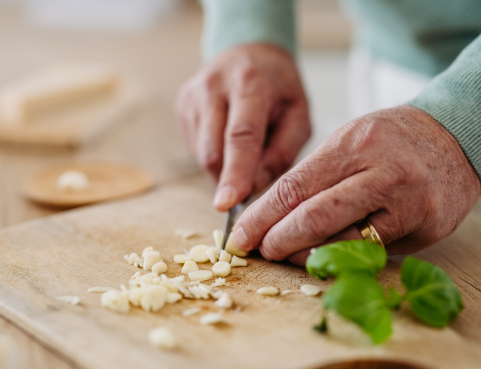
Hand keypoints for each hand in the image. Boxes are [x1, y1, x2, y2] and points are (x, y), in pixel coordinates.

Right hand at [175, 43, 310, 210]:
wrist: (248, 52)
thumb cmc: (278, 88)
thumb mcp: (299, 115)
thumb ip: (282, 153)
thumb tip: (255, 187)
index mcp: (250, 83)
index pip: (240, 136)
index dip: (235, 173)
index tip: (229, 204)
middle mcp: (214, 86)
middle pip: (214, 150)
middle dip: (229, 180)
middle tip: (250, 186)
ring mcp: (192, 96)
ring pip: (203, 154)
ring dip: (224, 168)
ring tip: (245, 150)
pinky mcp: (182, 106)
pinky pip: (196, 149)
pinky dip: (215, 156)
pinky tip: (228, 140)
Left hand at [231, 105, 480, 264]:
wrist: (456, 137)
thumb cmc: (390, 139)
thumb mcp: (348, 140)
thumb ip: (312, 175)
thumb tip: (268, 215)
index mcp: (354, 145)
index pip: (294, 187)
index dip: (261, 217)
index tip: (239, 235)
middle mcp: (382, 174)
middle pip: (315, 219)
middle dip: (278, 241)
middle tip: (259, 250)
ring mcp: (408, 204)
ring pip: (344, 244)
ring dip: (307, 256)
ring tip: (287, 255)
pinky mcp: (426, 229)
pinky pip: (374, 253)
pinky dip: (344, 258)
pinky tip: (326, 258)